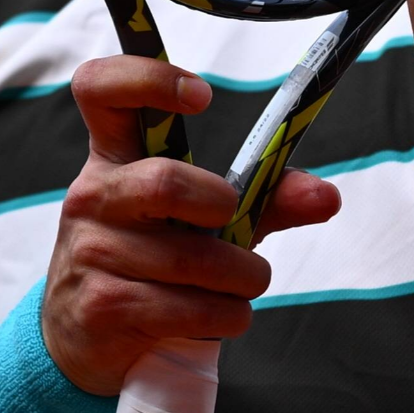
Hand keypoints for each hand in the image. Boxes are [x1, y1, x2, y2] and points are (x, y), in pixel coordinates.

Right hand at [42, 54, 340, 395]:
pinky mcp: (99, 306)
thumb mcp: (204, 215)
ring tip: (248, 280)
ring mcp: (90, 251)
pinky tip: (225, 314)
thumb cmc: (153, 256)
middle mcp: (93, 194)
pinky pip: (179, 308)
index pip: (101, 87)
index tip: (201, 96)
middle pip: (163, 182)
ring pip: (184, 257)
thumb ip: (265, 198)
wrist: (85, 334)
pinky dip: (223, 315)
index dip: (147, 78)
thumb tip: (328, 196)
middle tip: (236, 220)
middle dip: (221, 206)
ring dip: (239, 275)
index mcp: (114, 153)